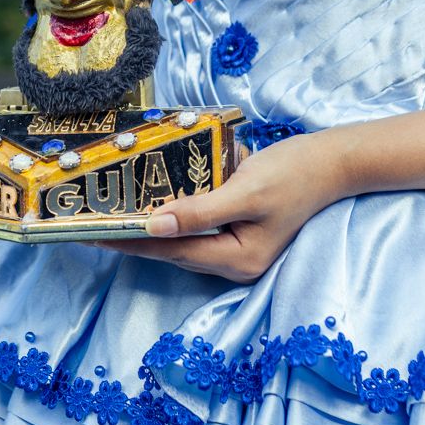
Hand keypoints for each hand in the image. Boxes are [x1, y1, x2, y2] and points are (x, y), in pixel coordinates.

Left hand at [99, 132, 349, 282]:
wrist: (334, 162)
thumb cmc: (294, 173)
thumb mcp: (246, 190)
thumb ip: (200, 211)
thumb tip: (153, 226)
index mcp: (238, 260)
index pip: (169, 251)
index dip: (129, 241)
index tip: (90, 232)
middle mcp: (235, 262)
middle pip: (172, 249)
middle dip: (133, 235)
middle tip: (90, 221)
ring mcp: (237, 249)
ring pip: (181, 239)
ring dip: (148, 225)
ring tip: (108, 213)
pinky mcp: (238, 231)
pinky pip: (195, 226)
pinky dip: (172, 214)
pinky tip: (149, 202)